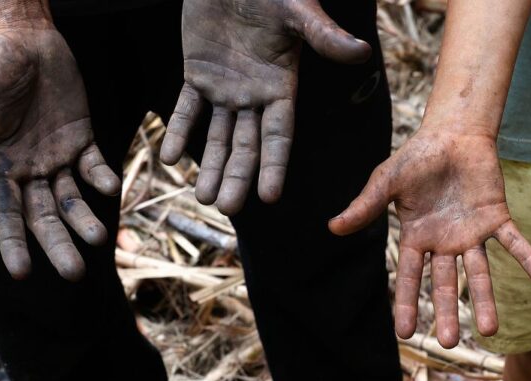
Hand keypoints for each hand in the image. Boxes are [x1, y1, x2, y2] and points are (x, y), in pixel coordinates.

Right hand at [0, 26, 118, 280]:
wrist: (22, 40)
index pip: (6, 215)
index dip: (14, 245)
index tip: (23, 274)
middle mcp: (29, 170)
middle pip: (45, 217)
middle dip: (59, 244)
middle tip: (76, 273)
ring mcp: (57, 157)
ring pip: (73, 199)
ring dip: (85, 219)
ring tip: (100, 237)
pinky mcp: (82, 140)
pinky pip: (95, 166)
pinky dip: (104, 179)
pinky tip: (112, 188)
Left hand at [160, 0, 370, 215]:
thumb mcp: (298, 11)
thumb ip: (324, 36)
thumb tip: (361, 52)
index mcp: (281, 86)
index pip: (278, 136)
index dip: (274, 166)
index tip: (269, 197)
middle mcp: (254, 95)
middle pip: (246, 146)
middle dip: (237, 177)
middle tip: (226, 209)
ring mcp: (225, 87)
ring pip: (216, 136)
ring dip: (209, 166)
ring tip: (202, 197)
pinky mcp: (197, 74)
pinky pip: (185, 109)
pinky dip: (177, 131)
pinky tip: (169, 158)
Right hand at [329, 129, 530, 347]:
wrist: (452, 134)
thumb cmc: (417, 159)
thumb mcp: (386, 182)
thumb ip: (366, 207)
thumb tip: (333, 228)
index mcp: (418, 239)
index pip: (411, 278)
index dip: (408, 305)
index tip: (405, 334)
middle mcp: (445, 244)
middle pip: (447, 285)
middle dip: (448, 312)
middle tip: (449, 343)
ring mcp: (472, 234)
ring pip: (480, 274)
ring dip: (486, 300)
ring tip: (491, 330)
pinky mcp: (496, 218)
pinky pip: (513, 242)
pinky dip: (527, 259)